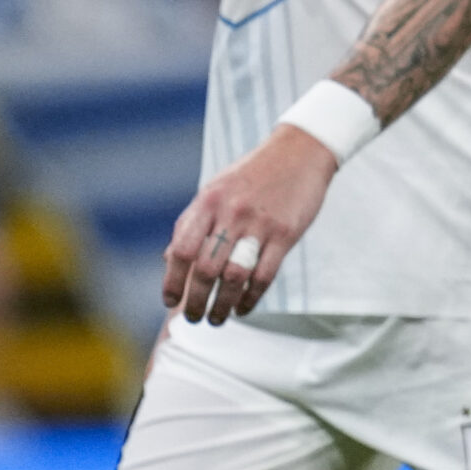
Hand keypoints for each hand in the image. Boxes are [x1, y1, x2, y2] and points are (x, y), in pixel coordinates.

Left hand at [161, 125, 337, 323]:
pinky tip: (244, 307)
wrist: (300, 150)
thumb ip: (192, 222)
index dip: (172, 281)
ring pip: (234, 277)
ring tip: (217, 319)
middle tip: (195, 317)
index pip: (181, 249)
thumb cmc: (253, 174)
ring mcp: (260, 223)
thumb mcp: (216, 190)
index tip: (170, 301)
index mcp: (208, 201)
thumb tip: (169, 260)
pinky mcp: (286, 233)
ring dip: (222, 305)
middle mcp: (231, 213)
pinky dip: (251, 298)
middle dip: (196, 301)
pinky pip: (265, 275)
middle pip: (206, 269)